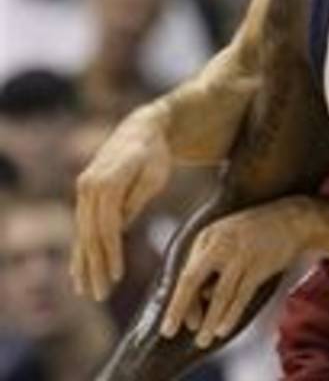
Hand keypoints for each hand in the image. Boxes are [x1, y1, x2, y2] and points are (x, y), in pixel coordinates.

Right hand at [72, 112, 172, 300]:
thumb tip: (119, 228)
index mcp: (106, 182)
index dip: (110, 253)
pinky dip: (80, 250)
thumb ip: (135, 201)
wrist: (142, 130)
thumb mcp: (153, 176)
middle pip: (90, 234)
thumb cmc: (154, 154)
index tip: (116, 277)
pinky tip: (78, 271)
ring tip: (87, 290)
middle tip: (100, 295)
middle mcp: (88, 186)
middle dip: (94, 266)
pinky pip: (81, 226)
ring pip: (82, 233)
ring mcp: (83, 190)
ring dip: (84, 264)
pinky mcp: (85, 194)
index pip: (107, 226)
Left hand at [160, 196, 321, 348]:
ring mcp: (240, 255)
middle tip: (170, 331)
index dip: (178, 300)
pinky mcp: (259, 266)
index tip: (172, 321)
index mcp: (208, 235)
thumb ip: (208, 256)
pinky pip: (241, 296)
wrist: (291, 218)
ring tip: (203, 339)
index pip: (186, 272)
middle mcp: (220, 243)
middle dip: (180, 308)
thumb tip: (197, 295)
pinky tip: (223, 329)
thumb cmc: (256, 230)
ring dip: (209, 320)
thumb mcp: (225, 233)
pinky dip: (231, 314)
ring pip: (218, 294)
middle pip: (192, 279)